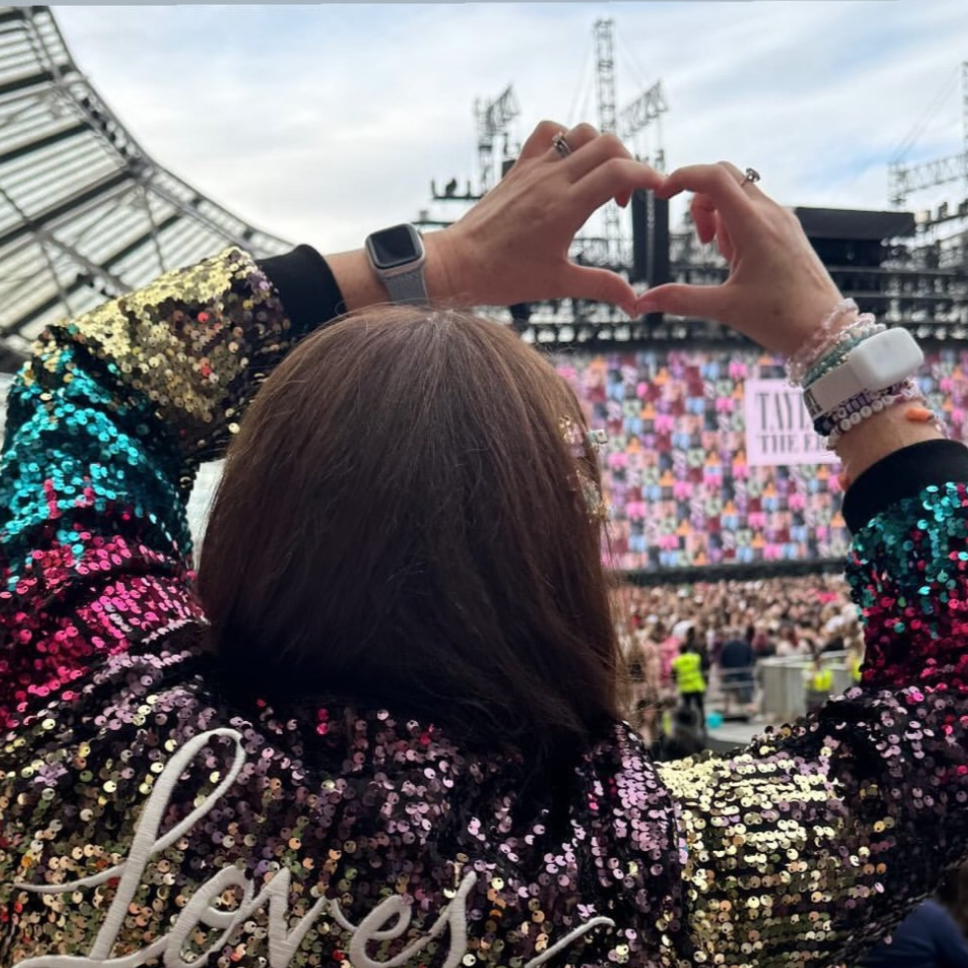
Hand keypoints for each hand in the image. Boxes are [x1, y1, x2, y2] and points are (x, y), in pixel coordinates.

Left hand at [431, 121, 663, 314]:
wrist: (457, 263)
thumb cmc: (504, 277)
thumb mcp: (557, 284)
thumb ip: (600, 287)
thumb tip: (634, 306)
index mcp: (564, 207)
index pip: (619, 171)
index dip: (647, 176)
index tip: (658, 192)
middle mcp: (550, 179)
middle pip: (607, 144)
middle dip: (630, 163)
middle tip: (627, 199)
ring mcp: (532, 168)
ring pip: (580, 133)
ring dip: (602, 149)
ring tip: (602, 181)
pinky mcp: (518, 167)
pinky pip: (548, 133)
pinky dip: (568, 138)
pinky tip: (570, 165)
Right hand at [633, 162, 842, 354]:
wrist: (826, 331)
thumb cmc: (780, 319)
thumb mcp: (724, 308)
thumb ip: (680, 300)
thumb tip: (641, 303)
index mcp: (754, 226)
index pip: (713, 177)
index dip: (682, 177)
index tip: (661, 196)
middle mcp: (770, 214)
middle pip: (725, 177)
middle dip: (699, 198)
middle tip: (698, 238)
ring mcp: (781, 220)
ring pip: (739, 193)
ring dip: (716, 213)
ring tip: (719, 254)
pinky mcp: (787, 230)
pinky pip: (753, 209)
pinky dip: (733, 223)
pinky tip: (734, 257)